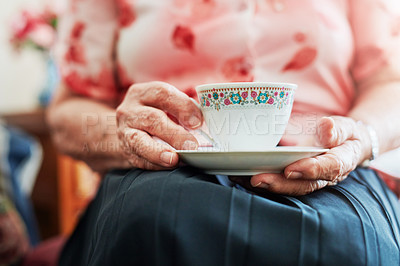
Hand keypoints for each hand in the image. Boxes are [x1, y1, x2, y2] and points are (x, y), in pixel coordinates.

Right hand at [116, 81, 201, 169]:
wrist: (128, 130)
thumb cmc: (156, 115)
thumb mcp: (166, 106)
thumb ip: (183, 110)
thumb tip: (204, 124)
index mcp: (143, 93)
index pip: (162, 94)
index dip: (182, 106)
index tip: (198, 122)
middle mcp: (130, 110)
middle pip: (152, 118)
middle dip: (174, 133)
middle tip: (192, 145)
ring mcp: (124, 131)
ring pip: (139, 140)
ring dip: (159, 151)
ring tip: (175, 159)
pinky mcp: (125, 151)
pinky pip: (139, 159)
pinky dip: (155, 164)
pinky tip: (169, 166)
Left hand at [230, 116, 371, 195]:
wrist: (345, 145)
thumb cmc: (342, 134)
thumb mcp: (346, 127)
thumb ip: (338, 129)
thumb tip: (328, 127)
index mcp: (341, 162)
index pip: (329, 168)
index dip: (310, 170)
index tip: (291, 169)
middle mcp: (324, 177)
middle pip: (304, 184)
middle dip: (279, 184)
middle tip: (258, 179)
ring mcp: (308, 180)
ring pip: (289, 187)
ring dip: (266, 185)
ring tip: (245, 179)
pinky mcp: (295, 178)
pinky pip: (279, 183)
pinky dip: (261, 181)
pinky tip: (242, 177)